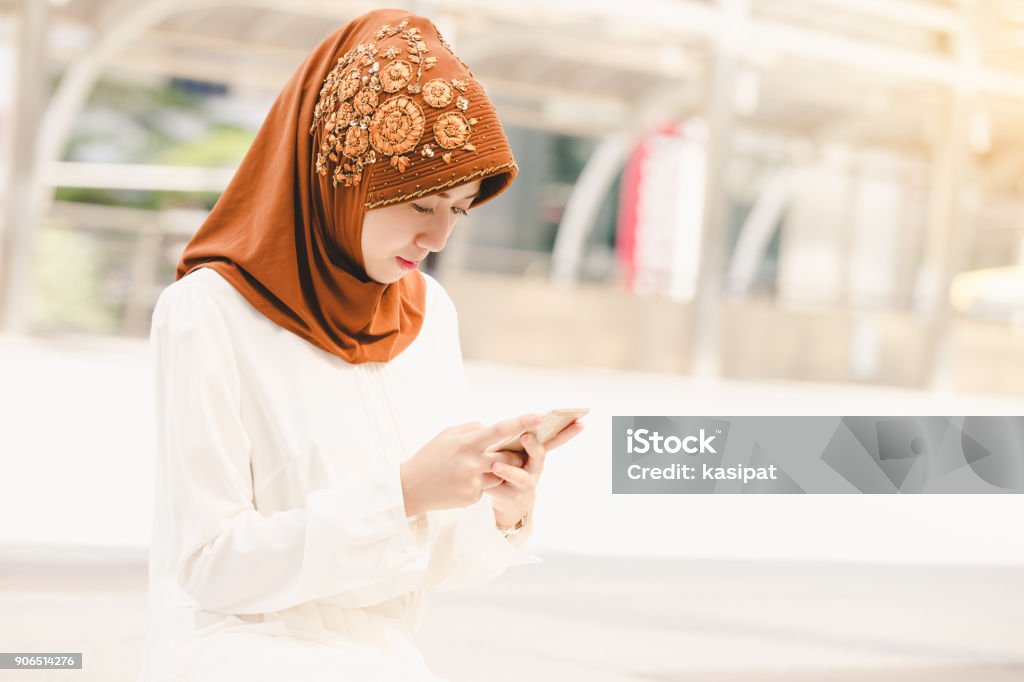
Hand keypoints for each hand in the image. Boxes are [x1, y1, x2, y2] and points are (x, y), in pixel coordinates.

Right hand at [400, 412, 546, 516]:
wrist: (410, 488)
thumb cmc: (430, 457)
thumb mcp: (447, 435)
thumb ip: (471, 429)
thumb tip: (490, 427)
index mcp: (466, 443)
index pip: (499, 430)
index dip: (521, 422)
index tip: (539, 417)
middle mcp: (472, 463)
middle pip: (509, 459)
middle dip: (513, 458)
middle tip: (507, 456)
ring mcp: (472, 483)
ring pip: (499, 476)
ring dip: (494, 473)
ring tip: (470, 471)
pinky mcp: (471, 499)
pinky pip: (486, 490)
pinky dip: (479, 486)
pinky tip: (460, 485)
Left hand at [486, 418, 584, 529]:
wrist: (510, 502)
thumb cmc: (513, 467)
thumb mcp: (518, 452)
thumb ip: (519, 438)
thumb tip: (519, 418)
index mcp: (537, 453)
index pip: (555, 439)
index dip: (567, 431)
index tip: (577, 422)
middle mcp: (535, 468)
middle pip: (539, 456)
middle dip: (534, 446)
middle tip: (526, 437)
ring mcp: (525, 484)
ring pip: (519, 477)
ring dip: (508, 470)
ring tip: (496, 465)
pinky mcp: (512, 497)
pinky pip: (499, 489)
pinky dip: (490, 484)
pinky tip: (482, 482)